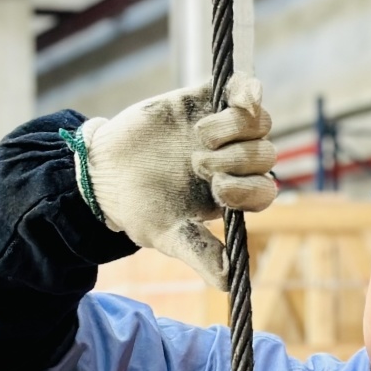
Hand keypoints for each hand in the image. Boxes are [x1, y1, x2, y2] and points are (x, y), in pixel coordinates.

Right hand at [81, 78, 275, 287]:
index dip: (248, 188)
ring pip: (259, 122)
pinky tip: (241, 100)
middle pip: (266, 154)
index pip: (265, 189)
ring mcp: (224, 126)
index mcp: (233, 192)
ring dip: (234, 130)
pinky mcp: (207, 97)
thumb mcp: (169, 235)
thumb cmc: (139, 207)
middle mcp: (235, 159)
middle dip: (235, 160)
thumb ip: (201, 253)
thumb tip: (229, 283)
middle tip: (198, 164)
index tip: (216, 189)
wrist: (103, 171)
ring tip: (200, 138)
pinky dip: (248, 90)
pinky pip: (244, 87)